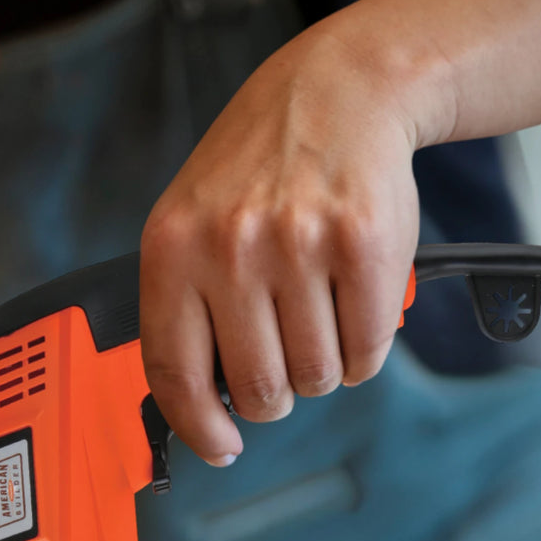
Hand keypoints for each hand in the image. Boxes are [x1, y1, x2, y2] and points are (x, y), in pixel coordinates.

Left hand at [140, 20, 422, 463]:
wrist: (339, 92)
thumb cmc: (259, 170)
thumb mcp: (191, 223)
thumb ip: (184, 305)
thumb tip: (199, 401)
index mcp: (173, 249)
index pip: (175, 372)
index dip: (199, 427)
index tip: (220, 447)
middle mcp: (231, 247)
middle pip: (257, 390)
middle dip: (274, 397)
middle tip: (282, 369)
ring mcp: (300, 245)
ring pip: (316, 377)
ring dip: (322, 371)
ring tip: (319, 322)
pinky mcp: (366, 246)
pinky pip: (367, 351)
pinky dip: (364, 352)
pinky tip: (354, 311)